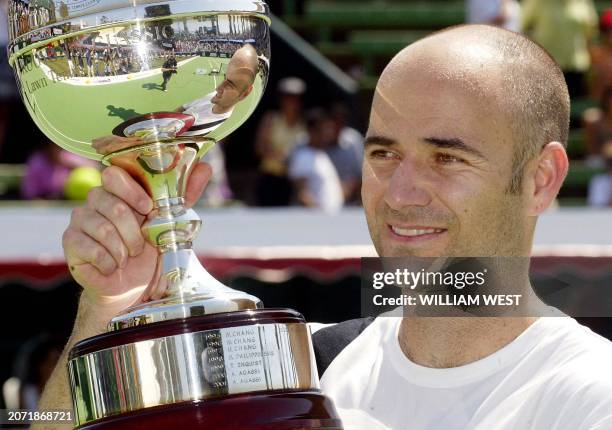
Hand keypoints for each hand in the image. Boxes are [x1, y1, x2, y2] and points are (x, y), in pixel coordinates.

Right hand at [63, 163, 211, 322]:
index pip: (114, 174)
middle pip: (110, 203)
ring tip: (127, 258)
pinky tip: (112, 267)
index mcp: (119, 191)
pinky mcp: (70, 241)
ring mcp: (80, 219)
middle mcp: (96, 200)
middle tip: (140, 246)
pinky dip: (109, 262)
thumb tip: (206, 166)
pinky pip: (90, 248)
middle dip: (133, 230)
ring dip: (123, 249)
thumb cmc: (151, 251)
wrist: (133, 286)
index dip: (132, 191)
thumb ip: (185, 194)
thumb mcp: (172, 222)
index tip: (148, 209)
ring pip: (102, 228)